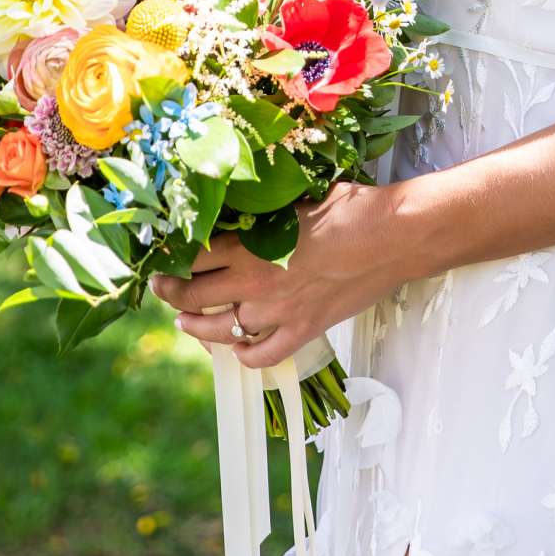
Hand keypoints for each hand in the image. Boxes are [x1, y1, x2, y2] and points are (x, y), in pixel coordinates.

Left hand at [148, 176, 401, 371]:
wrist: (393, 237)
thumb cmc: (350, 208)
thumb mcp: (295, 201)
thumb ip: (261, 214)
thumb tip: (239, 211)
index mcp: (249, 246)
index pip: (191, 258)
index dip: (170, 258)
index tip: (161, 255)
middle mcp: (254, 283)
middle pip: (193, 295)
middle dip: (170, 291)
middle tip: (162, 286)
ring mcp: (277, 313)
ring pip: (219, 329)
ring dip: (195, 326)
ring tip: (184, 320)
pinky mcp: (303, 331)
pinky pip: (262, 354)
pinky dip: (244, 355)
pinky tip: (238, 348)